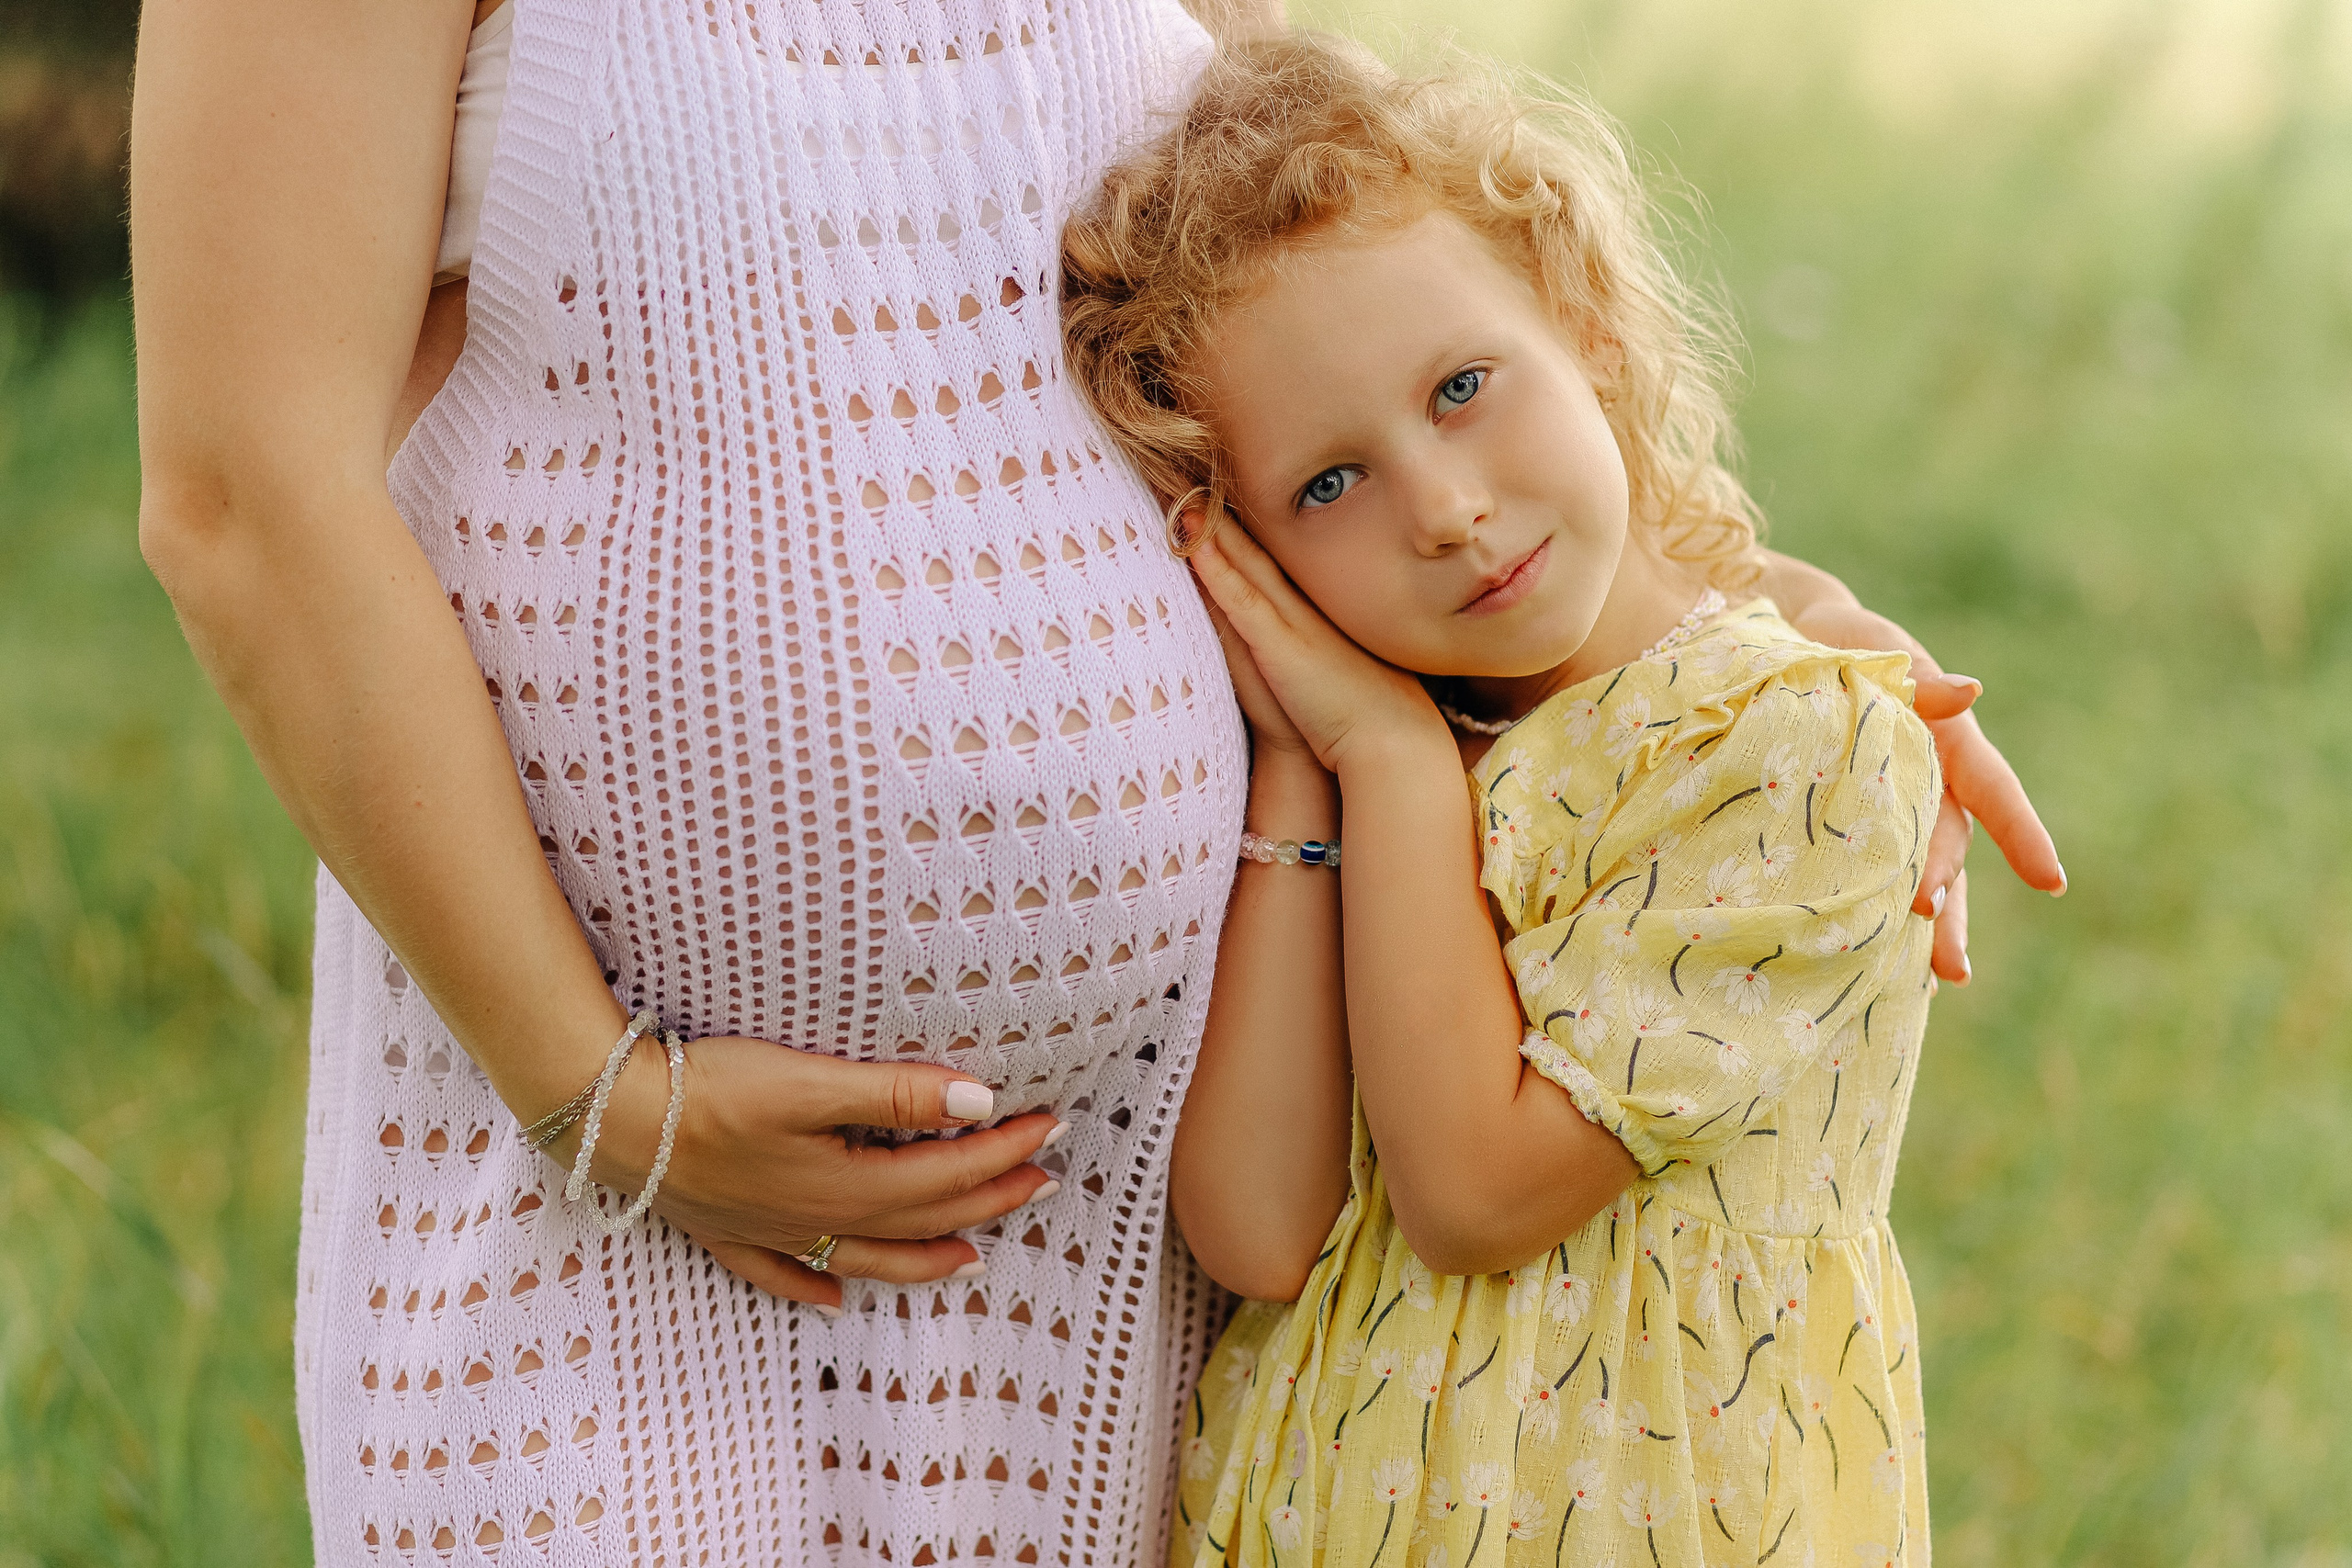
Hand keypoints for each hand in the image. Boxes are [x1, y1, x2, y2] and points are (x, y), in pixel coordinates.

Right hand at [566, 1037, 1063, 1311]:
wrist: (614, 1121)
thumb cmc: (711, 1092)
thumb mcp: (811, 1083)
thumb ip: (895, 1095)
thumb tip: (979, 1099)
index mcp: (847, 1186)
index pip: (947, 1171)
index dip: (1004, 1150)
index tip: (1051, 1126)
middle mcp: (818, 1222)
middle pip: (922, 1219)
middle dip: (988, 1200)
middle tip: (1042, 1182)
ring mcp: (773, 1235)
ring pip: (869, 1258)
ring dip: (927, 1257)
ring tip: (971, 1258)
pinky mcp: (730, 1234)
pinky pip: (787, 1276)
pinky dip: (818, 1288)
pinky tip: (835, 1300)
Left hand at [1190, 517, 1445, 772]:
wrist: (1396, 741)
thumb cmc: (1373, 714)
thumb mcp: (1343, 672)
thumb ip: (1321, 652)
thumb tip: (1311, 643)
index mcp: (1319, 611)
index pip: (1276, 561)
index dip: (1247, 530)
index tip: (1219, 500)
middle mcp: (1306, 606)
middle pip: (1259, 550)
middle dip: (1225, 514)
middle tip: (1190, 477)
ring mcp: (1295, 622)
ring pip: (1247, 564)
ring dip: (1212, 529)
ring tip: (1179, 493)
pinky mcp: (1281, 647)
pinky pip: (1240, 599)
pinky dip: (1217, 570)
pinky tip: (1193, 542)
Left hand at [1790, 600, 2065, 984]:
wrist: (1800, 647)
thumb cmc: (1850, 645)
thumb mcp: (1879, 649)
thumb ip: (1920, 678)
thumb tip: (1969, 692)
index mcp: (1948, 742)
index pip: (1995, 791)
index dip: (2022, 834)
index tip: (2050, 880)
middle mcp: (1933, 786)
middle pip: (1951, 846)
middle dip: (1942, 884)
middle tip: (1925, 917)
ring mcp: (1900, 811)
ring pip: (1925, 875)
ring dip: (1932, 923)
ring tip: (1945, 976)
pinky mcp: (1856, 826)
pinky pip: (1874, 876)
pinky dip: (1880, 917)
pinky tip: (1880, 965)